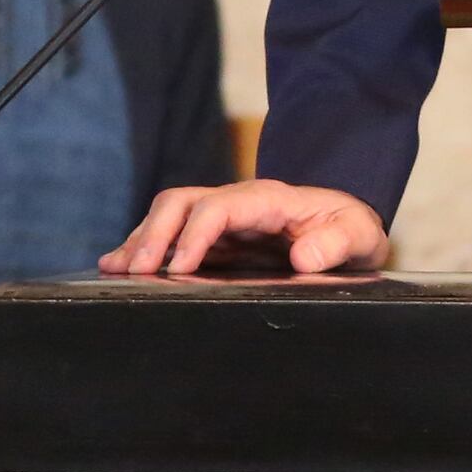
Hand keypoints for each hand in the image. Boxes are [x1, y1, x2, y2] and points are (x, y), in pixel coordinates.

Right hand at [100, 179, 389, 276]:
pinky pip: (173, 235)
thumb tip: (305, 256)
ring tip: (113, 268)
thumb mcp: (358, 236)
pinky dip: (144, 247)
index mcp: (268, 200)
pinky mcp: (216, 238)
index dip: (194, 235)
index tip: (177, 268)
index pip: (218, 207)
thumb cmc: (351, 230)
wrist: (349, 227)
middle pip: (182, 203)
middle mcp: (238, 203)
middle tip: (134, 271)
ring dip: (141, 239)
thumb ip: (336, 242)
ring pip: (169, 216)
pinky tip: (118, 265)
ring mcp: (223, 219)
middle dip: (154, 233)